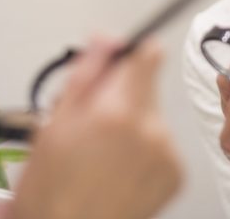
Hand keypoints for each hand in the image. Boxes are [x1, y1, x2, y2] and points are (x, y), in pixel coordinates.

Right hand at [11, 38, 181, 218]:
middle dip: (123, 95)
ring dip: (134, 126)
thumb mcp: (53, 123)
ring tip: (105, 154)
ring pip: (153, 117)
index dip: (130, 54)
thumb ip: (86, 73)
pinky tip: (121, 169)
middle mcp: (150, 129)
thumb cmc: (52, 190)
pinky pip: (163, 145)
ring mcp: (167, 153)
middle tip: (94, 122)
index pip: (147, 54)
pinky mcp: (177, 173)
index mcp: (117, 111)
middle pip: (148, 86)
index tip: (121, 61)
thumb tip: (104, 38)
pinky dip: (146, 151)